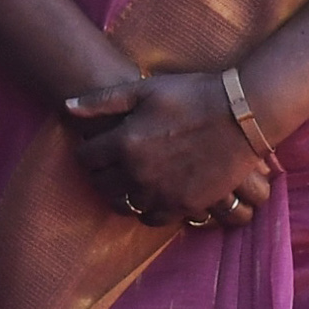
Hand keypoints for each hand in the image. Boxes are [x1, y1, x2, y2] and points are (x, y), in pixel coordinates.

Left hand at [66, 73, 273, 227]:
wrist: (242, 116)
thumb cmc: (191, 95)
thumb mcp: (143, 90)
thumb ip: (101, 101)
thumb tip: (66, 107)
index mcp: (124, 143)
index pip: (86, 158)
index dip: (85, 150)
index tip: (92, 144)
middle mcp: (139, 173)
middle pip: (101, 185)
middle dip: (99, 173)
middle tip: (106, 164)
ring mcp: (163, 193)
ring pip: (125, 206)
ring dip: (121, 194)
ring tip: (126, 180)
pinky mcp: (186, 205)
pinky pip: (153, 218)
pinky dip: (147, 209)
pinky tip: (151, 193)